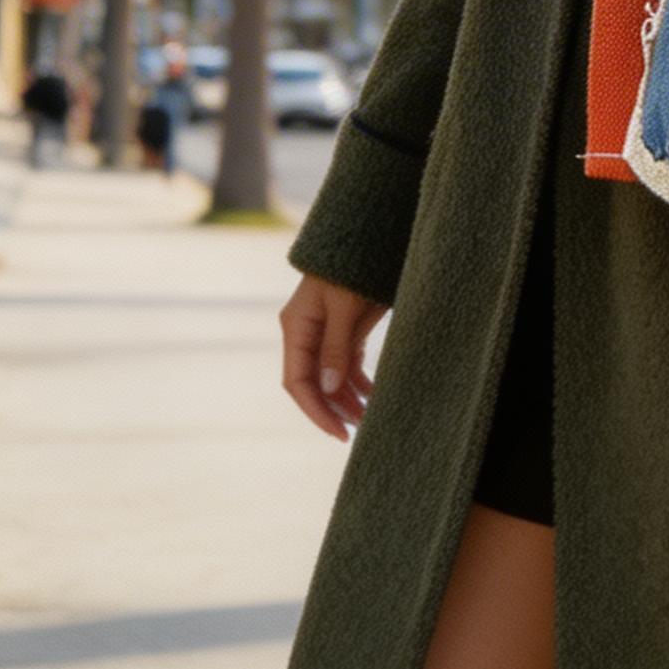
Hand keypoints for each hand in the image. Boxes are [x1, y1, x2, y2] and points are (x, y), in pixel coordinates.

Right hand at [279, 272, 387, 438]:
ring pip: (331, 378)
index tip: (338, 431)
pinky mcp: (345, 330)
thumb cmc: (351, 267)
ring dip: (347, 399)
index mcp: (296, 328)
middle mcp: (306, 334)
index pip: (297, 382)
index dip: (315, 410)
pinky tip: (373, 397)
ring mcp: (325, 333)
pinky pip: (347, 365)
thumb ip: (336, 347)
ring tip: (369, 418)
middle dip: (334, 409)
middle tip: (359, 429)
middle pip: (313, 384)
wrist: (368, 236)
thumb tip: (328, 389)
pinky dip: (359, 383)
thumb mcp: (343, 306)